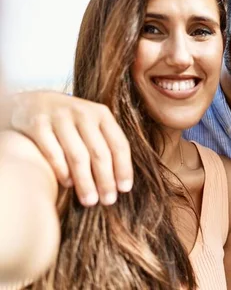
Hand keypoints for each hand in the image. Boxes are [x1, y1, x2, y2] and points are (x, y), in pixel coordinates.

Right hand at [10, 91, 131, 205]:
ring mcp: (59, 117)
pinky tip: (68, 185)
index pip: (118, 144)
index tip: (124, 189)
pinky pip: (52, 152)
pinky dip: (61, 170)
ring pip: (77, 155)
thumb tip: (122, 181)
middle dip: (105, 179)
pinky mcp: (37, 124)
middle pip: (99, 152)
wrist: (31, 103)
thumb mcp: (92, 124)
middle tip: (108, 201)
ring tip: (90, 201)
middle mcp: (82, 113)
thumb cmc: (70, 122)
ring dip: (85, 181)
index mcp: (102, 114)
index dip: (123, 168)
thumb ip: (106, 144)